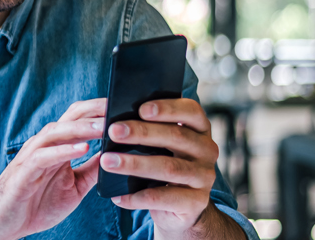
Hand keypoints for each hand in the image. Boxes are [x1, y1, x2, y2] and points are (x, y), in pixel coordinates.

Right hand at [0, 99, 105, 239]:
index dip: (98, 111)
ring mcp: (33, 156)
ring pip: (57, 132)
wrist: (6, 223)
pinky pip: (44, 156)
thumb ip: (92, 170)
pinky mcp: (24, 171)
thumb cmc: (38, 203)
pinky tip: (83, 148)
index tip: (122, 105)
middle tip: (117, 108)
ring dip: (82, 128)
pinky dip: (64, 150)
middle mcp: (45, 145)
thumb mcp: (75, 187)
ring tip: (103, 127)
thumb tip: (115, 156)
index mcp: (57, 146)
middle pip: (69, 118)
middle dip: (93, 112)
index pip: (79, 119)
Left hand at [101, 99, 242, 238]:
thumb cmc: (163, 164)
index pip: (191, 111)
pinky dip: (138, 197)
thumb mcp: (160, 145)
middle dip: (142, 133)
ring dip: (135, 164)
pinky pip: (165, 198)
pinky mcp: (197, 202)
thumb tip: (113, 124)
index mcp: (199, 129)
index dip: (168, 108)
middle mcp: (207, 150)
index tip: (141, 109)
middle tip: (113, 132)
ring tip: (107, 162)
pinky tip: (117, 196)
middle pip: (176, 136)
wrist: (179, 206)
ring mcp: (204, 177)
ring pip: (169, 167)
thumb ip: (146, 131)